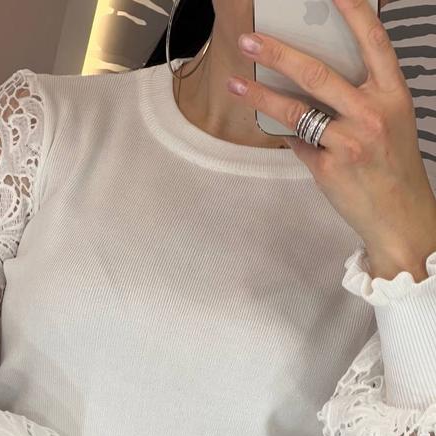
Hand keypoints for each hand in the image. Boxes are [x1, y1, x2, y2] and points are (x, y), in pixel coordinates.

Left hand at [226, 0, 435, 270]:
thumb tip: (313, 81)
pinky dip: (284, 134)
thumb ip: (362, 97)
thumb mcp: (391, 121)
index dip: (352, 10)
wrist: (399, 215)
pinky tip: (272, 127)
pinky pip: (297, 143)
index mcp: (392, 94)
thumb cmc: (393, 166)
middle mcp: (371, 113)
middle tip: (250, 41)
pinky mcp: (329, 167)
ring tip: (236, 83)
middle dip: (277, 53)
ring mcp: (349, 141)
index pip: (373, 40)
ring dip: (260, 95)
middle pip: (316, 73)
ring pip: (295, 110)